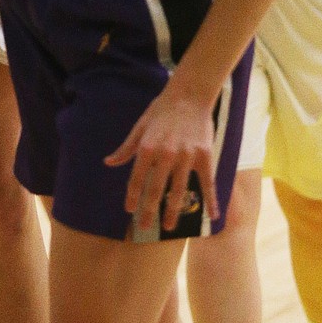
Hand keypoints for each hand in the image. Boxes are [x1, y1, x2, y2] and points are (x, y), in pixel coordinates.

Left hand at [104, 81, 217, 232]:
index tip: (129, 210)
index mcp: (148, 146)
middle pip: (156, 188)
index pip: (137, 177)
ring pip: (179, 189)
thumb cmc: (162, 110)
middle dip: (149, 210)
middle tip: (145, 227)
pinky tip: (212, 215)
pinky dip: (211, 200)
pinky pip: (208, 182)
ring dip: (173, 210)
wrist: (189, 95)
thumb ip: (126, 148)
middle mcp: (166, 153)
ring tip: (169, 227)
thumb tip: (109, 162)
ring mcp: (187, 156)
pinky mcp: (205, 156)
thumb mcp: (140, 127)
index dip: (132, 195)